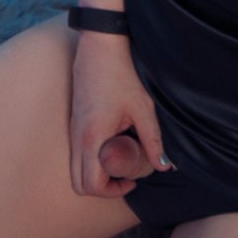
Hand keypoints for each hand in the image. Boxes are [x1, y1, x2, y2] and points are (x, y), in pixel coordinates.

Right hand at [69, 32, 172, 197]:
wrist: (100, 46)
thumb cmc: (122, 74)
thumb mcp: (143, 108)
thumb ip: (153, 140)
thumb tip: (165, 166)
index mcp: (92, 137)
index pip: (91, 184)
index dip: (113, 191)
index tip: (132, 180)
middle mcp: (76, 137)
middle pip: (78, 184)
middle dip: (102, 188)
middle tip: (125, 174)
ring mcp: (72, 130)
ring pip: (75, 169)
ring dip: (95, 174)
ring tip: (121, 158)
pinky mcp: (74, 122)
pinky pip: (76, 153)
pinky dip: (91, 160)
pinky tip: (113, 143)